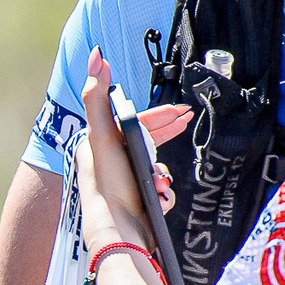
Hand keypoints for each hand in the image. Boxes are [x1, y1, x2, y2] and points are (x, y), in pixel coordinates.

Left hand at [78, 58, 184, 216]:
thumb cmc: (107, 181)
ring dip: (162, 172)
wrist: (115, 228)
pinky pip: (159, 190)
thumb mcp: (102, 133)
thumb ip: (97, 94)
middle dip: (168, 130)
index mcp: (102, 144)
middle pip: (147, 140)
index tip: (182, 111)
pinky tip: (159, 196)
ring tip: (158, 180)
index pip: (136, 122)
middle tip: (188, 121)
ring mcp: (125, 183)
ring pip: (155, 167)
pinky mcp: (136, 203)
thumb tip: (96, 55)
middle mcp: (112, 162)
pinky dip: (163, 192)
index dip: (159, 115)